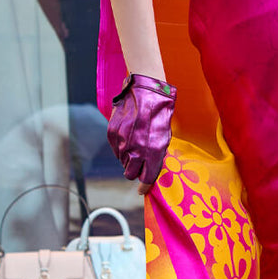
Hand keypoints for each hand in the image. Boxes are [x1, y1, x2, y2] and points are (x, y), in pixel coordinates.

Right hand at [107, 74, 175, 188]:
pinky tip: (128, 136)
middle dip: (134, 172)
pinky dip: (121, 147)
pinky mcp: (112, 133)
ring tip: (136, 143)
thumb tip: (150, 167)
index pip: (147, 178)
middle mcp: (136, 149)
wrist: (145, 89)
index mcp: (153, 151)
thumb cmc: (160, 112)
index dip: (144, 186)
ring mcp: (122, 142)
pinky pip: (116, 149)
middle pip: (130, 174)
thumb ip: (158, 154)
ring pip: (122, 161)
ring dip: (128, 157)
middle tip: (139, 165)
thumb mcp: (166, 135)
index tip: (143, 189)